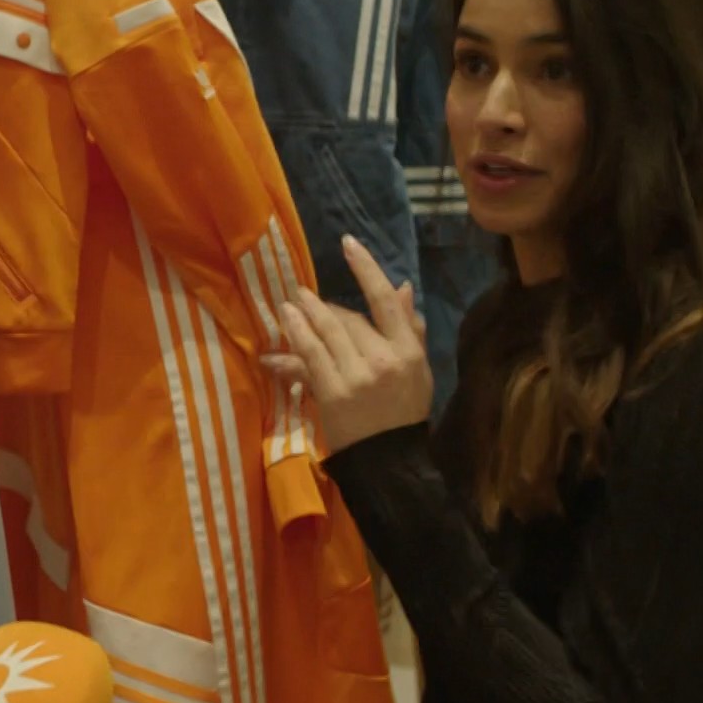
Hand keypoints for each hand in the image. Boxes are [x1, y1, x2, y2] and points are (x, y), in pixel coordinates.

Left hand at [261, 235, 431, 452]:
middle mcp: (383, 359)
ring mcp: (356, 376)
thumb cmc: (404, 412)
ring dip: (304, 312)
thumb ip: (410, 327)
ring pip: (325, 332)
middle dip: (327, 308)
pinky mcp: (333, 392)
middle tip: (304, 297)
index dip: (367, 268)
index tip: (349, 243)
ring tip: (289, 301)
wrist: (388, 459)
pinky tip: (285, 323)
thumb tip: (403, 286)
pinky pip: (309, 356)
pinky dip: (295, 337)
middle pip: (349, 318)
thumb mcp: (418, 369)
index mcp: (408, 351)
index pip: (386, 300)